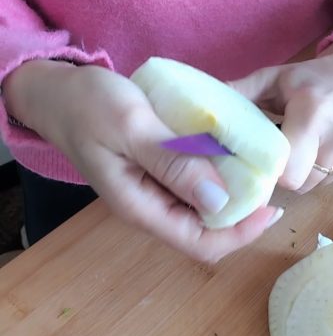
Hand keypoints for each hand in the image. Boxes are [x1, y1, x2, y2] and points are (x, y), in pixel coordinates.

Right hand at [3, 61, 282, 261]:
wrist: (58, 92)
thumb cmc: (89, 105)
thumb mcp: (132, 126)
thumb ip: (173, 163)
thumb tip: (219, 201)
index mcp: (140, 206)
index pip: (200, 243)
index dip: (240, 233)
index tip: (271, 207)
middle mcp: (150, 206)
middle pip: (207, 230)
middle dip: (243, 212)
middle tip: (271, 179)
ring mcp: (153, 190)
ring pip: (204, 206)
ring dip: (233, 191)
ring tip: (259, 163)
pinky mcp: (157, 172)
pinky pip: (194, 182)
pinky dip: (217, 170)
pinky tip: (233, 148)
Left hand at [229, 40, 332, 192]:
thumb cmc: (314, 76)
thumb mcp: (275, 77)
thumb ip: (241, 93)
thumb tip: (199, 108)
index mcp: (312, 113)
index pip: (288, 170)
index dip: (271, 173)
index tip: (261, 162)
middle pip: (300, 183)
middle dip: (285, 175)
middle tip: (279, 154)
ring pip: (316, 185)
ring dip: (304, 173)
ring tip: (302, 146)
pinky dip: (324, 170)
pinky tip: (323, 146)